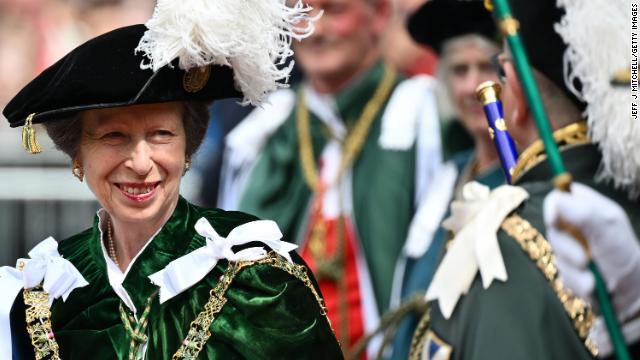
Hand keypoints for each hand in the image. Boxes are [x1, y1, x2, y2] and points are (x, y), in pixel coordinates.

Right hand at [543, 182, 639, 322]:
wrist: (634, 293)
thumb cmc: (625, 254)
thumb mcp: (609, 228)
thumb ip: (583, 213)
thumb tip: (556, 201)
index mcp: (586, 208)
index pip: (558, 198)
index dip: (552, 207)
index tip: (553, 221)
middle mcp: (576, 227)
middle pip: (552, 229)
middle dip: (567, 250)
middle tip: (584, 260)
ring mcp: (571, 248)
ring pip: (557, 255)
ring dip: (575, 271)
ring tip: (594, 279)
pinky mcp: (570, 269)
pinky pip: (562, 275)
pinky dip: (577, 283)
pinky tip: (592, 285)